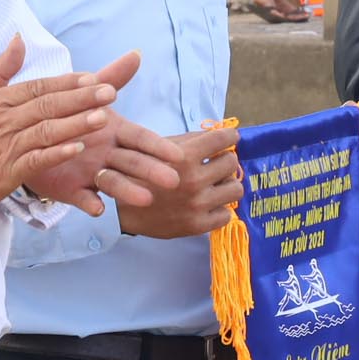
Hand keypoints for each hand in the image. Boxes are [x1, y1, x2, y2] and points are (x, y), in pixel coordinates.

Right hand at [0, 35, 121, 208]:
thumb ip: (0, 67)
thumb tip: (19, 39)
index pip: (38, 87)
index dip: (67, 82)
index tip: (94, 77)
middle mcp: (4, 120)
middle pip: (47, 105)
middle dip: (81, 98)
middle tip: (110, 92)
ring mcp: (7, 145)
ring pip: (45, 131)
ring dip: (75, 124)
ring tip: (103, 117)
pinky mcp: (7, 171)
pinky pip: (35, 160)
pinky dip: (56, 154)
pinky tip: (77, 148)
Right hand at [107, 122, 242, 239]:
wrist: (123, 209)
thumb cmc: (141, 174)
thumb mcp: (160, 149)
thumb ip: (190, 140)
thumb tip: (219, 134)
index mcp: (184, 157)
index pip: (222, 140)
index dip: (229, 137)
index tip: (229, 138)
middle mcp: (193, 181)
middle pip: (231, 163)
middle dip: (224, 160)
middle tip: (216, 164)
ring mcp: (197, 205)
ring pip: (235, 188)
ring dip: (226, 184)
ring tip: (216, 185)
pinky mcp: (197, 226)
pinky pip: (227, 214)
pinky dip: (219, 208)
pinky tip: (208, 204)